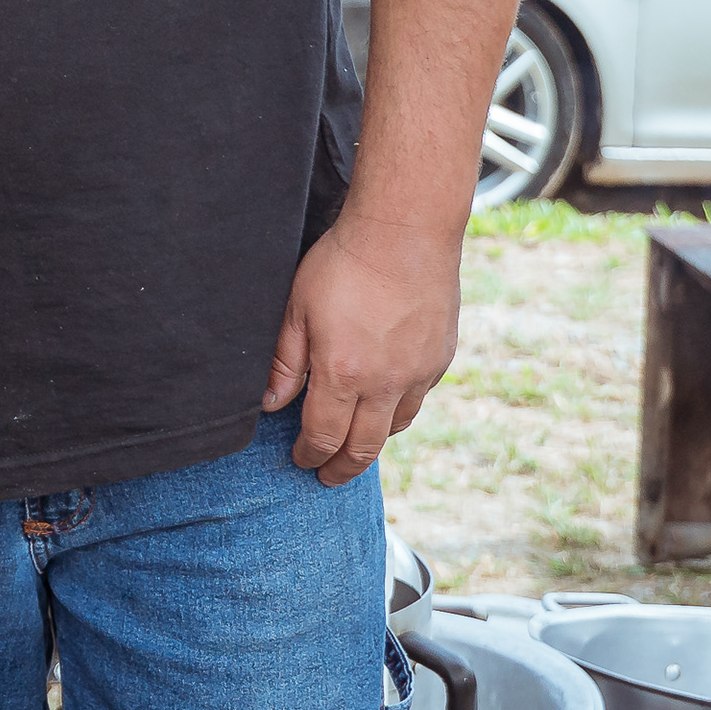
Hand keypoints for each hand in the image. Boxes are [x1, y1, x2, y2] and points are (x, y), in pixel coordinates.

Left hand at [261, 213, 463, 484]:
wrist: (406, 232)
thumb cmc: (343, 262)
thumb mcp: (296, 307)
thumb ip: (285, 361)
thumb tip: (271, 404)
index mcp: (343, 373)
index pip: (323, 436)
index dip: (309, 455)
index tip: (300, 461)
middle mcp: (385, 383)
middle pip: (363, 448)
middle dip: (342, 468)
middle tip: (327, 477)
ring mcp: (417, 374)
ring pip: (394, 428)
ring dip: (371, 443)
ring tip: (354, 447)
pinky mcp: (439, 360)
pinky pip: (416, 401)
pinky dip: (397, 412)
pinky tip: (383, 407)